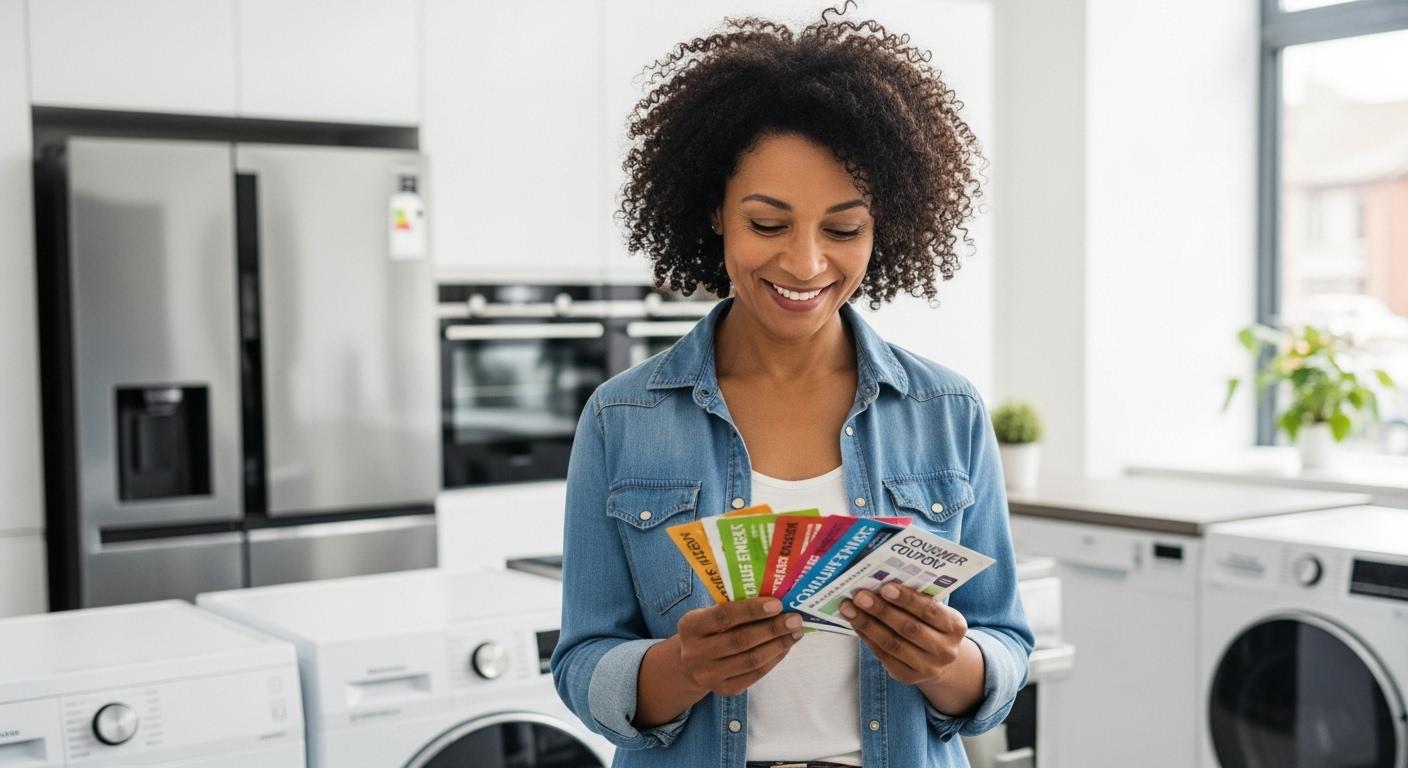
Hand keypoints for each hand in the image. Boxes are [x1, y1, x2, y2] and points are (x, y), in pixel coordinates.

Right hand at [675, 597, 804, 696]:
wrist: (691, 664)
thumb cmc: (709, 630)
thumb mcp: (710, 614)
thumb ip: (734, 607)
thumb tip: (775, 603)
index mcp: (690, 626)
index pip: (723, 616)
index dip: (751, 610)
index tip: (777, 604)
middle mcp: (695, 653)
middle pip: (740, 640)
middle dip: (772, 629)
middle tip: (795, 619)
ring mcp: (709, 675)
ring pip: (751, 660)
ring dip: (778, 645)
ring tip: (796, 632)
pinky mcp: (724, 690)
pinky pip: (755, 674)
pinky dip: (774, 659)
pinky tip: (785, 647)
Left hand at [840, 582, 968, 685]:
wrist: (938, 658)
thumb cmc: (931, 624)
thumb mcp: (934, 611)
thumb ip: (916, 599)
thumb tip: (880, 582)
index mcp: (955, 627)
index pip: (930, 610)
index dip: (907, 599)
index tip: (885, 587)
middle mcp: (945, 650)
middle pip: (909, 628)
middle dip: (881, 610)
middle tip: (860, 596)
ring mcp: (927, 667)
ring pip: (892, 644)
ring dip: (867, 624)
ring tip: (849, 608)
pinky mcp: (907, 677)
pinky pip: (883, 655)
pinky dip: (867, 637)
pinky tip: (855, 623)